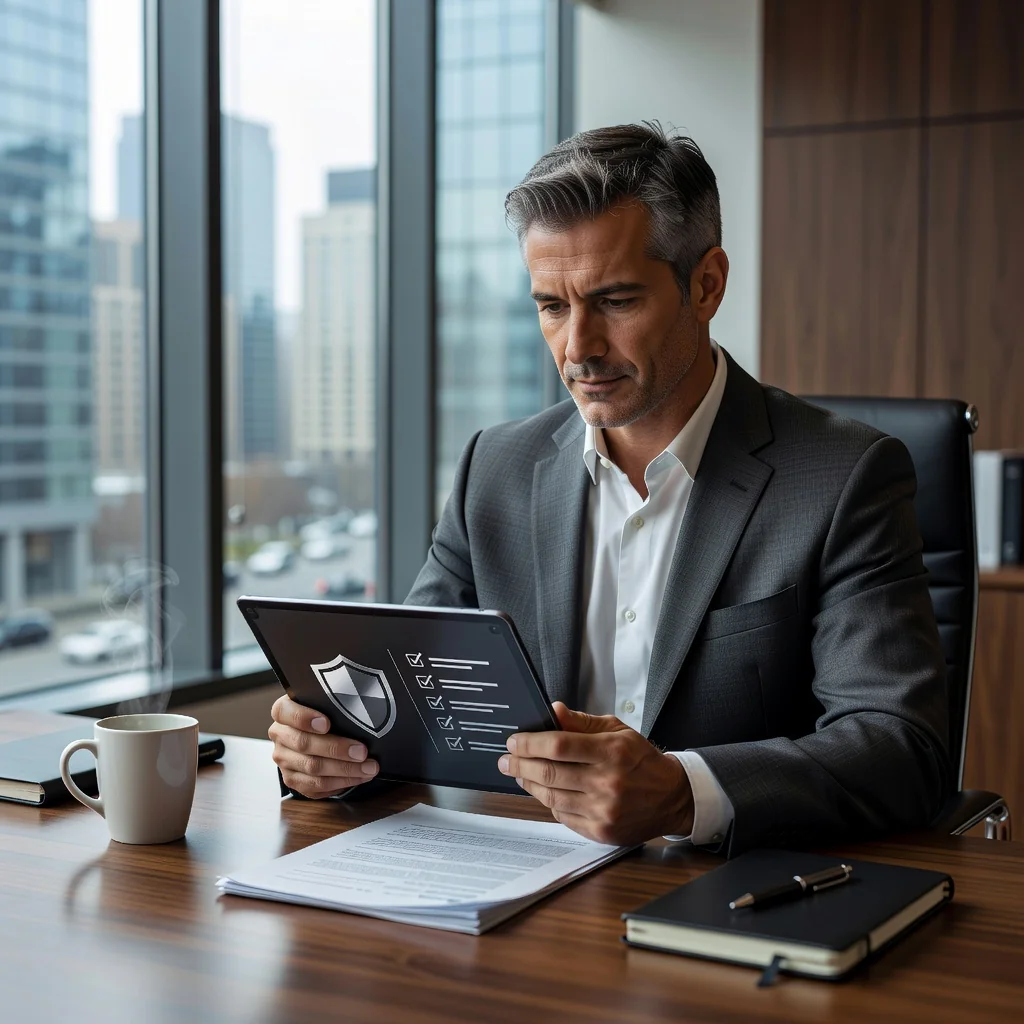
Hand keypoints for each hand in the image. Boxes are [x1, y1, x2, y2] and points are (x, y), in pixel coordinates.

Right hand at [268, 694, 378, 797]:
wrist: (313, 735)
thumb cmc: (325, 715)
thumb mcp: (324, 703)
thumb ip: (333, 702)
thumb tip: (362, 707)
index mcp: (283, 712)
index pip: (285, 712)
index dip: (304, 718)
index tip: (327, 723)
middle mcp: (280, 736)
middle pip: (303, 744)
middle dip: (336, 749)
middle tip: (361, 751)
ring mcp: (284, 760)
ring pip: (312, 768)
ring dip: (345, 769)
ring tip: (368, 767)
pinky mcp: (292, 780)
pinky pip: (316, 786)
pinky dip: (341, 782)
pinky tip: (360, 776)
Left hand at [497, 702, 693, 844]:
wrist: (672, 797)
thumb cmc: (642, 760)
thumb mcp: (618, 730)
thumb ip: (582, 723)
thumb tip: (554, 712)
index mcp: (611, 752)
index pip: (559, 745)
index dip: (530, 743)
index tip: (514, 741)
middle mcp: (607, 782)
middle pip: (550, 773)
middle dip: (521, 764)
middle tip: (506, 760)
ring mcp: (603, 810)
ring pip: (552, 797)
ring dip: (530, 784)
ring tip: (520, 774)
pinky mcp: (601, 830)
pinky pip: (563, 816)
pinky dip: (549, 802)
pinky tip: (543, 791)